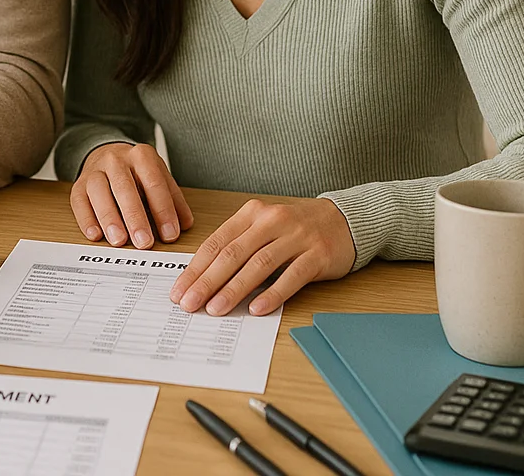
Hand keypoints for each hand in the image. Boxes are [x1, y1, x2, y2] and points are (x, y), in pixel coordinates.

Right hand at [70, 142, 193, 248]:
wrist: (107, 154)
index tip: (169, 234)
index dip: (163, 210)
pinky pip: (79, 201)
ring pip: (99, 192)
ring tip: (119, 240)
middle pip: (125, 188)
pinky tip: (95, 235)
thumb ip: (173, 200)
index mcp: (142, 156)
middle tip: (144, 242)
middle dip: (135, 217)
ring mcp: (94, 170)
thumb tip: (184, 224)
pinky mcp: (78, 185)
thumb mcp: (158, 178)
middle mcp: (115, 159)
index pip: (154, 183)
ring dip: (109, 218)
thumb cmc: (136, 173)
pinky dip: (86, 219)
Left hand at [170, 197, 355, 316]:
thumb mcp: (263, 228)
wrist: (344, 220)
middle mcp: (271, 221)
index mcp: (252, 214)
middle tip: (189, 304)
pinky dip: (273, 294)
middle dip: (207, 282)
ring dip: (234, 290)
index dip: (195, 269)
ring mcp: (296, 236)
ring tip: (215, 309)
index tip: (179, 291)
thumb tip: (204, 280)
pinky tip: (257, 309)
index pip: (216, 243)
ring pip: (258, 265)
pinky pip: (292, 277)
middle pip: (232, 254)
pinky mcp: (318, 254)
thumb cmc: (296, 229)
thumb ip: (238, 247)